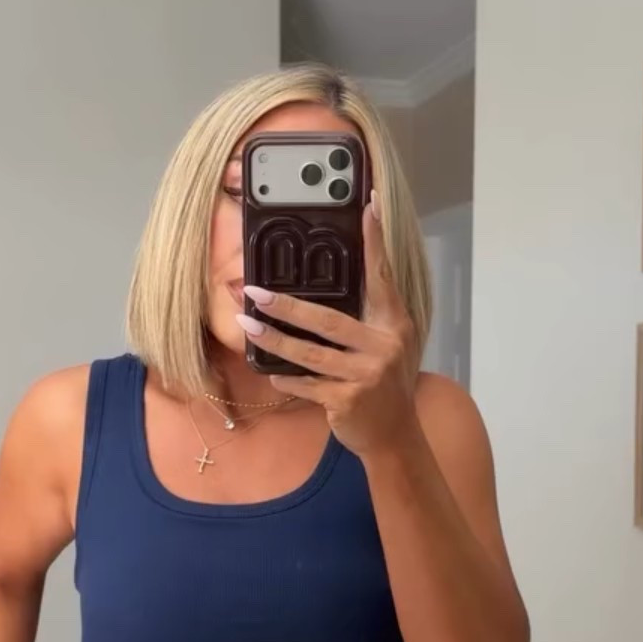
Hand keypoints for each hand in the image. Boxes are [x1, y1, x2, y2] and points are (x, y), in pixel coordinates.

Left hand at [236, 193, 419, 456]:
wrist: (395, 435)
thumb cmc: (384, 383)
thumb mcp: (386, 345)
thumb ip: (367, 319)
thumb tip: (324, 289)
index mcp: (393, 323)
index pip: (381, 276)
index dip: (374, 242)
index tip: (367, 207)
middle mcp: (383, 345)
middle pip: (327, 320)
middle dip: (286, 306)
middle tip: (255, 291)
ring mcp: (365, 375)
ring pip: (309, 354)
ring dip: (274, 340)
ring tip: (247, 324)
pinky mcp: (347, 400)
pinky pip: (305, 385)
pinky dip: (286, 378)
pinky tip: (270, 372)